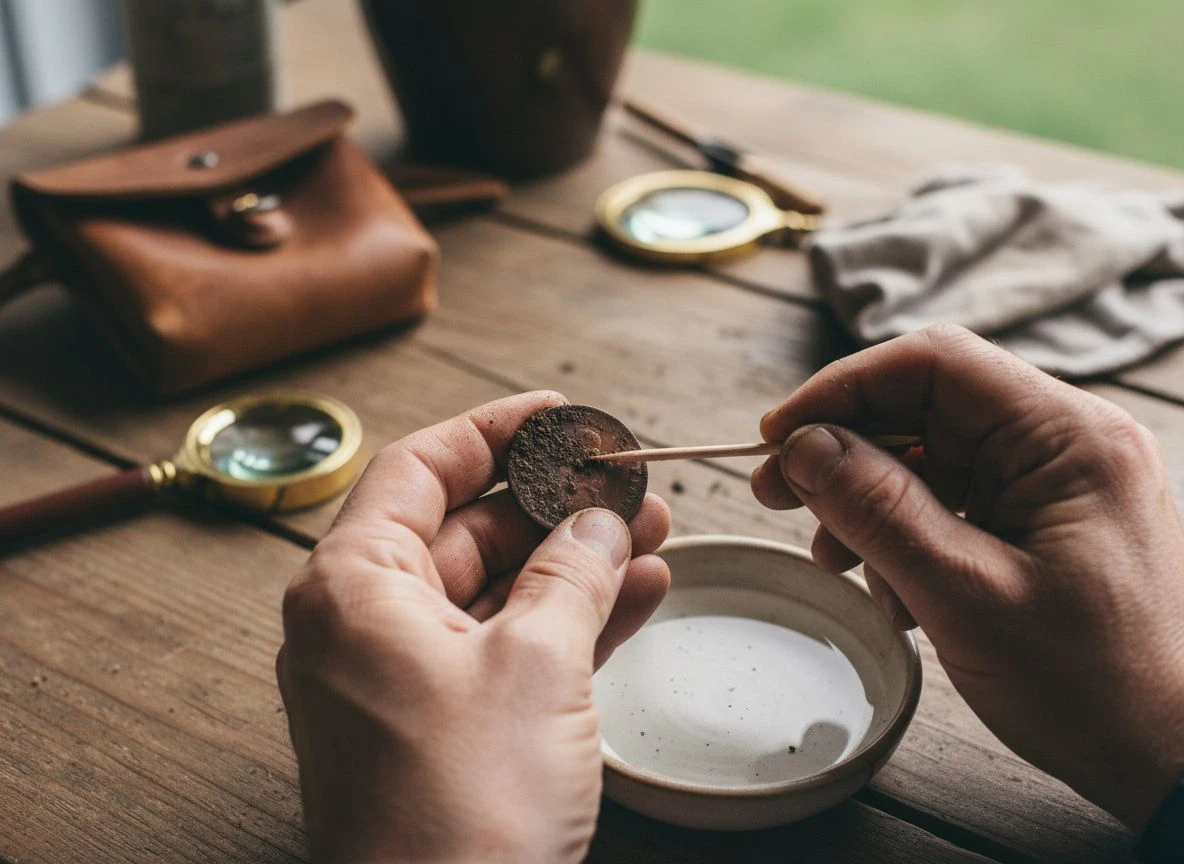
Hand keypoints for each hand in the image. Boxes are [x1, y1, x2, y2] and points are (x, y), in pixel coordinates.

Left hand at [277, 392, 670, 863]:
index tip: (561, 415)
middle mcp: (364, 624)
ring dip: (574, 561)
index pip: (421, 467)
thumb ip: (572, 574)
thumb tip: (600, 521)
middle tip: (629, 484)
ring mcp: (402, 677)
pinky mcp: (440, 725)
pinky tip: (637, 593)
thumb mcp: (535, 666)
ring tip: (651, 532)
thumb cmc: (460, 811)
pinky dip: (566, 621)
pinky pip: (505, 647)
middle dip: (557, 504)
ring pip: (496, 588)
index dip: (497, 430)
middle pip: (467, 526)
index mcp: (354, 587)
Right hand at [751, 324, 1183, 829]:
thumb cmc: (1091, 688)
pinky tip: (888, 587)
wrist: (1165, 759)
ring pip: (928, 456)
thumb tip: (803, 445)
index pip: (935, 364)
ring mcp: (1052, 482)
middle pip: (924, 407)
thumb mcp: (966, 597)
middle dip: (843, 449)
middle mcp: (1064, 443)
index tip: (778, 436)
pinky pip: (949, 500)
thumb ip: (879, 510)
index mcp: (1068, 439)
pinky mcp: (1039, 521)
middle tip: (776, 493)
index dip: (842, 388)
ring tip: (832, 558)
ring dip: (867, 500)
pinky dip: (902, 535)